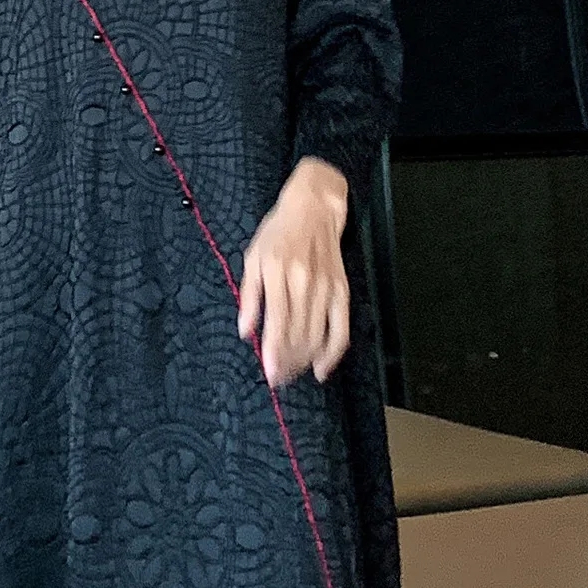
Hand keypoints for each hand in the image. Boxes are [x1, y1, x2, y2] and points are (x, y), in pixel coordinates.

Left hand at [236, 156, 351, 387]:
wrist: (315, 209)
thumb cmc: (278, 233)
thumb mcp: (253, 258)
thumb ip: (249, 296)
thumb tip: (245, 331)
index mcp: (279, 273)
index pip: (278, 323)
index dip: (275, 353)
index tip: (271, 374)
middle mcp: (304, 282)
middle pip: (299, 334)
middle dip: (289, 362)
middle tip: (279, 379)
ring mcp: (326, 287)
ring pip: (318, 335)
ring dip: (305, 361)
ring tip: (293, 375)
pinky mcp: (342, 290)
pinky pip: (341, 327)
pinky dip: (333, 352)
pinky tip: (322, 369)